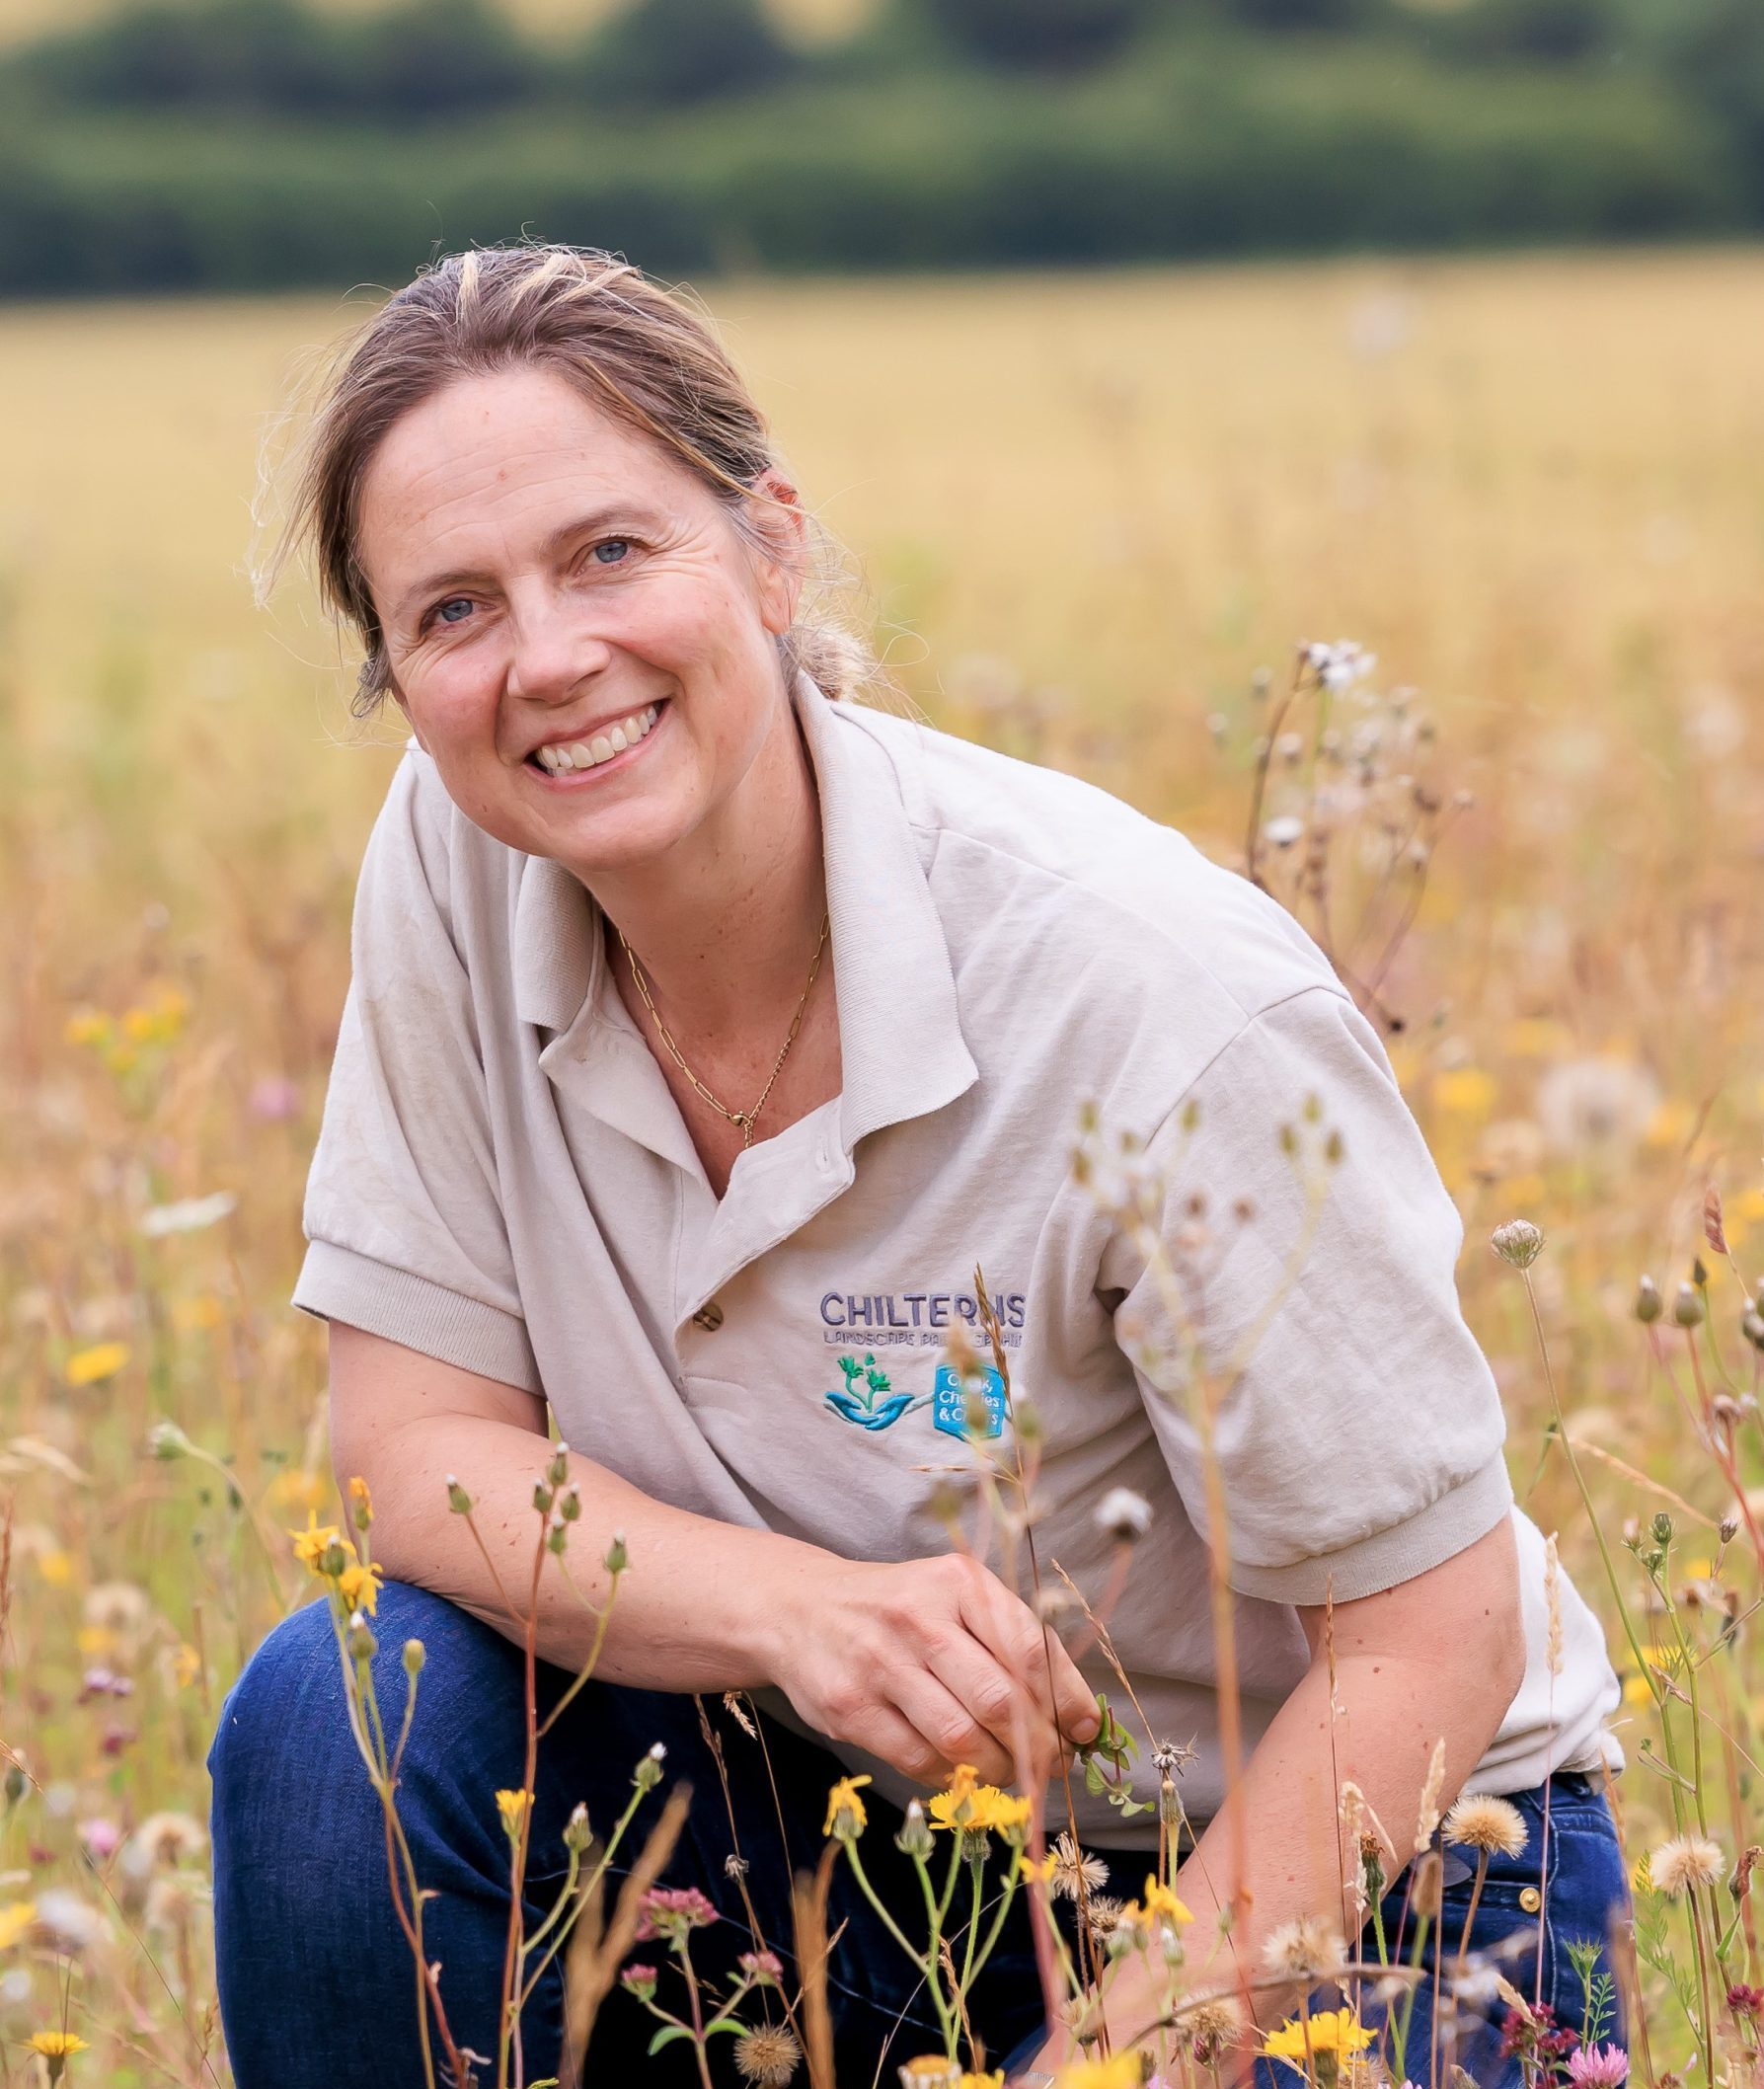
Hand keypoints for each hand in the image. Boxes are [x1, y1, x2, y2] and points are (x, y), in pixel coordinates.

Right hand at [765, 1550, 1100, 1789]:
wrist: (800, 1607)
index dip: (1067, 1699)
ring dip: (1000, 1768)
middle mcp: (919, 1617)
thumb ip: (1008, 1641)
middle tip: (1055, 1762)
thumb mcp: (954, 1597)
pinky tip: (963, 1771)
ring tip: (1013, 1772)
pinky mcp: (850, 1707)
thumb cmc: (899, 1608)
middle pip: (1000, 1700)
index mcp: (958, 1583)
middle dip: (1040, 1745)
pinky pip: (918, 1759)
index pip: (1030, 1647)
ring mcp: (880, 1662)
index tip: (1085, 1730)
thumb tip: (1074, 1714)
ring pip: (962, 1738)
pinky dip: (953, 1776)